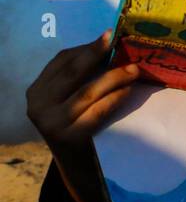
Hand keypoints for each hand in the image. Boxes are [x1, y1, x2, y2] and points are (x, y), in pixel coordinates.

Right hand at [26, 30, 139, 201]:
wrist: (78, 166)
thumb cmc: (79, 125)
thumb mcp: (70, 100)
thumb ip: (80, 78)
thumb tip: (110, 46)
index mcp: (37, 91)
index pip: (61, 62)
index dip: (86, 48)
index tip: (108, 36)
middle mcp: (38, 105)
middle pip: (73, 73)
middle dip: (97, 56)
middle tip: (120, 43)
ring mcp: (51, 122)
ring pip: (87, 92)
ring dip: (113, 77)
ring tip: (133, 69)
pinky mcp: (69, 137)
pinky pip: (96, 111)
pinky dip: (114, 99)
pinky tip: (128, 90)